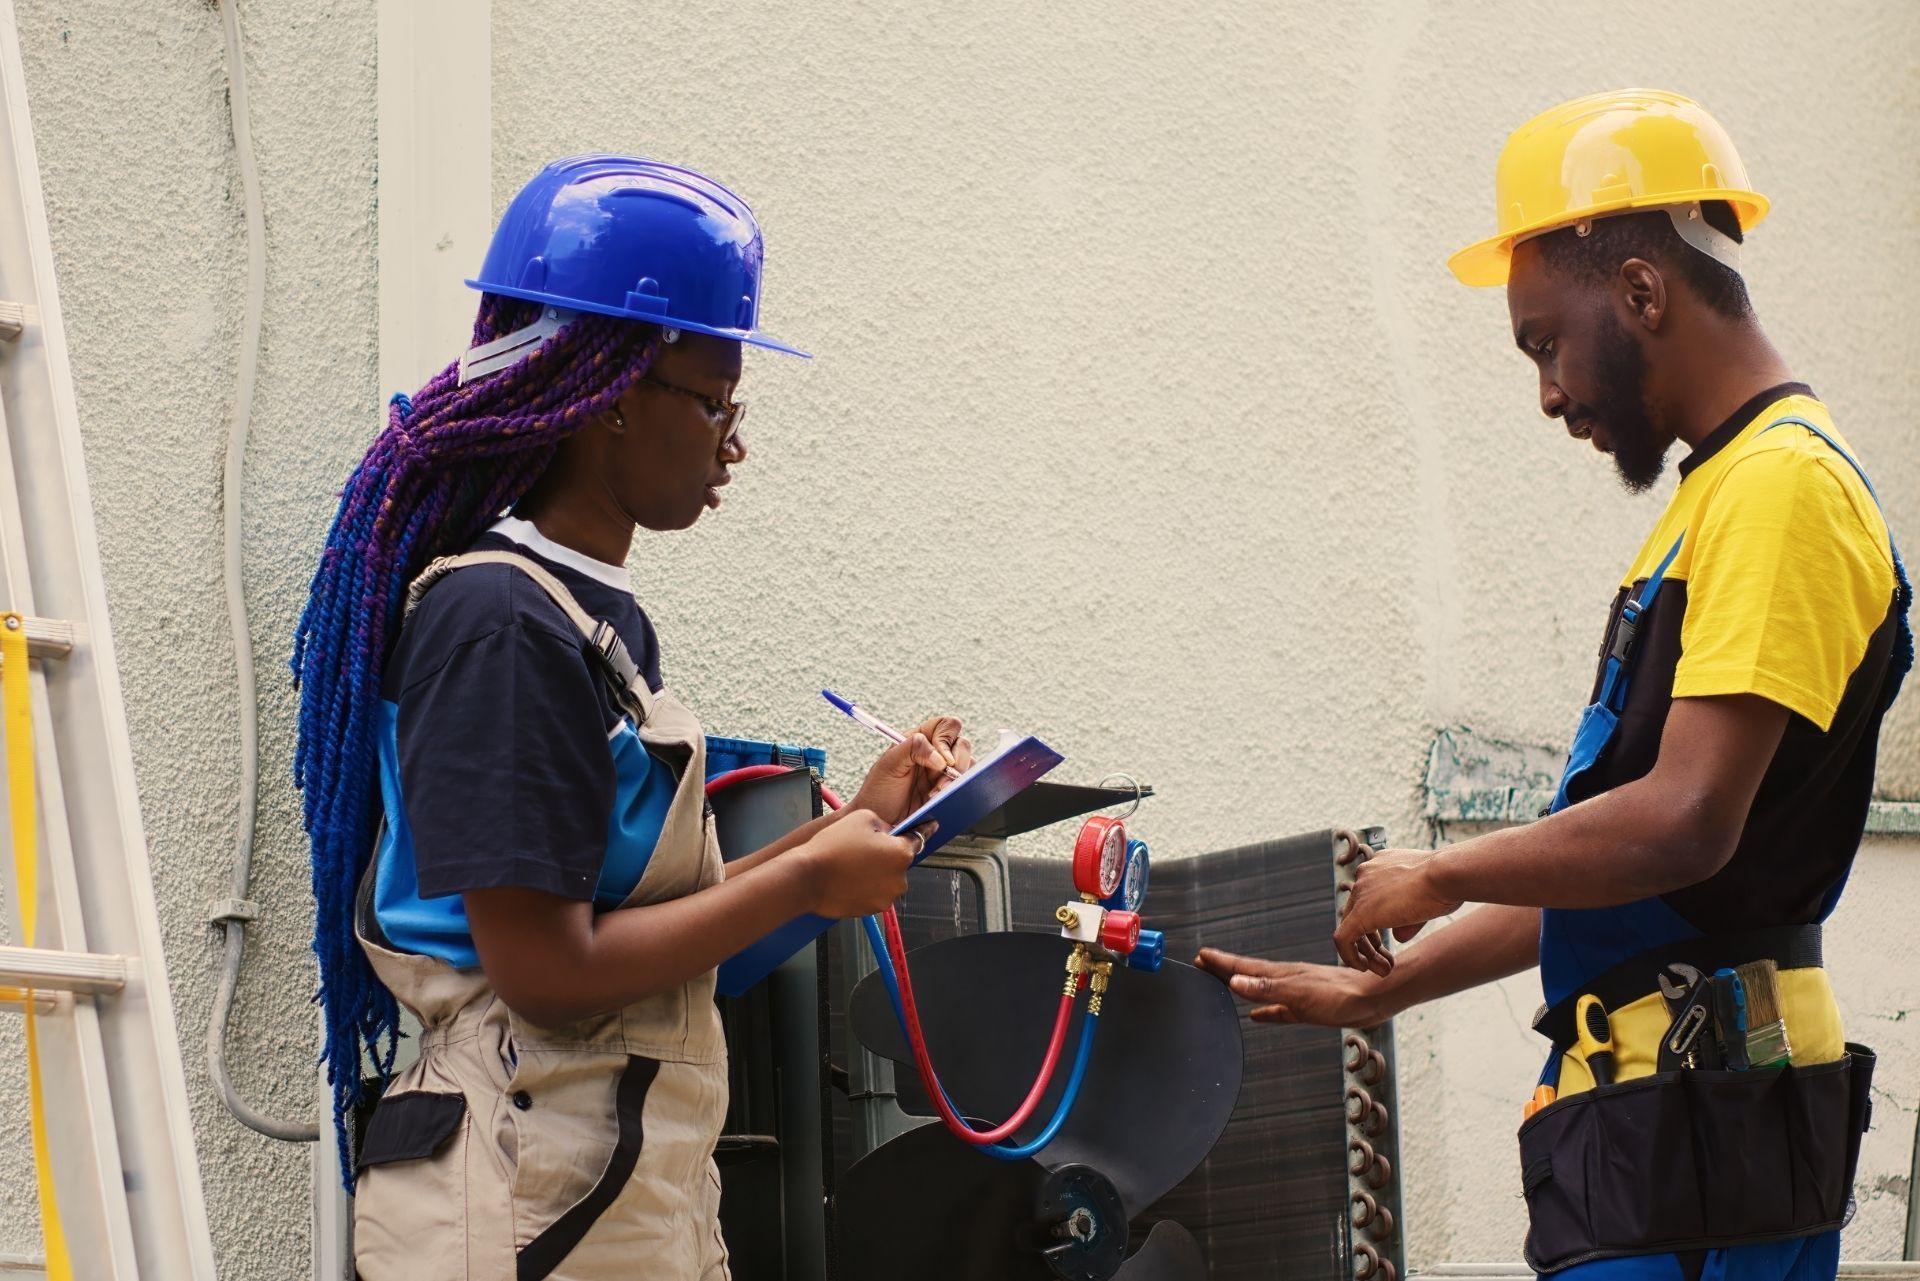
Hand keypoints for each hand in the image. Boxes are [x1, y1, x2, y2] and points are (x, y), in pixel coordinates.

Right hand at [795, 809, 929, 917]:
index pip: (919, 839)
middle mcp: (899, 879)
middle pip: (899, 862)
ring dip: (876, 873)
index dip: (922, 830)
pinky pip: (874, 894)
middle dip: (886, 855)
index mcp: (901, 854)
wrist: (807, 878)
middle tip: (862, 848)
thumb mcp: (862, 817)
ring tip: (851, 865)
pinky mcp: (871, 910)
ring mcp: (886, 897)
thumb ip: (883, 824)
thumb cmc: (832, 847)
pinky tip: (848, 879)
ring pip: (887, 880)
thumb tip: (888, 833)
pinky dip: (866, 887)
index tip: (930, 827)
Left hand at [847, 716, 972, 826]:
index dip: (947, 739)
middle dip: (956, 763)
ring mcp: (943, 773)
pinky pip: (967, 784)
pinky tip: (944, 799)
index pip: (945, 725)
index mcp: (919, 740)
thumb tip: (940, 756)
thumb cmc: (878, 792)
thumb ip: (913, 748)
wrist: (879, 823)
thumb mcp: (889, 764)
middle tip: (941, 782)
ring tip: (937, 794)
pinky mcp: (949, 791)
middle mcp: (934, 753)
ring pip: (968, 764)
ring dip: (958, 779)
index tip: (942, 761)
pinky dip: (961, 790)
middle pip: (962, 744)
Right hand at [1194, 948, 1386, 1026]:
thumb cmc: (1340, 996)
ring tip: (1223, 985)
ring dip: (1241, 986)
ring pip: (1260, 989)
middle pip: (1247, 974)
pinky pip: (1277, 1010)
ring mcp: (1296, 994)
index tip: (1200, 957)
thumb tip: (1234, 981)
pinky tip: (1257, 1015)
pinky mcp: (1307, 1008)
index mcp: (1281, 975)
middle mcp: (1285, 981)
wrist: (1373, 999)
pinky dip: (1264, 1011)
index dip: (1221, 963)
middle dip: (1225, 969)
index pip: (1243, 966)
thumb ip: (1267, 988)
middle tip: (1203, 965)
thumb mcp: (1299, 993)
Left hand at [1334, 849, 1460, 975]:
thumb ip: (1407, 918)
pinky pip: (1343, 939)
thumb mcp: (1427, 898)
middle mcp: (1366, 874)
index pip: (1369, 898)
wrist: (1447, 874)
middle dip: (1371, 943)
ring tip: (1384, 971)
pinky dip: (1351, 956)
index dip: (1377, 923)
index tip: (1390, 940)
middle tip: (1387, 962)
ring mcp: (1361, 891)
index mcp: (1381, 866)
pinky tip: (1364, 968)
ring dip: (1365, 953)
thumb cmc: (1449, 882)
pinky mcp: (1361, 912)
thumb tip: (1397, 937)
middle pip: (1358, 914)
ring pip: (1351, 928)